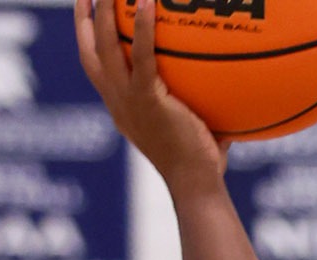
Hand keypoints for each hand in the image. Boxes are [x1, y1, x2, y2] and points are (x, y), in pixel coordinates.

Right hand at [75, 0, 225, 191]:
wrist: (195, 184)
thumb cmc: (203, 162)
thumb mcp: (194, 124)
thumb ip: (200, 100)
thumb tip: (231, 78)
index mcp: (121, 108)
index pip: (96, 67)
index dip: (87, 38)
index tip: (88, 10)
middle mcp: (117, 102)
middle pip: (90, 51)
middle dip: (85, 17)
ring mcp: (127, 102)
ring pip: (105, 48)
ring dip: (106, 13)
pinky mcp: (146, 100)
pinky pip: (142, 56)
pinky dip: (144, 28)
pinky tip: (147, 0)